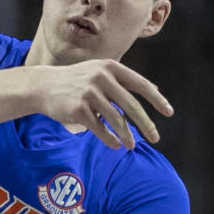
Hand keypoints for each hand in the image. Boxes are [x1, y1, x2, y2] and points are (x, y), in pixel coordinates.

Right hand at [36, 59, 172, 150]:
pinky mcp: (78, 109)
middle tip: (156, 138)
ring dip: (126, 136)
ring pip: (116, 120)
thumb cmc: (77, 80)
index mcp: (111, 67)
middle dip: (146, 124)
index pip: (141, 84)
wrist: (44, 86)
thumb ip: (125, 80)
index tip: (169, 112)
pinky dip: (109, 139)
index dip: (157, 100)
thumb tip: (155, 88)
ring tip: (131, 146)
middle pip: (131, 105)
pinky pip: (99, 128)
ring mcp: (89, 93)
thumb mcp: (101, 72)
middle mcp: (101, 78)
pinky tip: (116, 145)